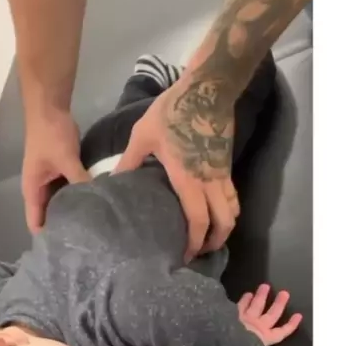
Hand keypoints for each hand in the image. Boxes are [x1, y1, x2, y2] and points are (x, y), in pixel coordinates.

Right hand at [22, 110, 90, 233]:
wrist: (50, 108)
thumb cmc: (50, 136)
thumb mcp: (66, 159)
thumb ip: (80, 180)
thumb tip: (99, 200)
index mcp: (32, 189)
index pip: (35, 221)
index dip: (46, 237)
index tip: (64, 251)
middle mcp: (40, 188)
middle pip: (49, 214)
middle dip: (63, 226)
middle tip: (85, 243)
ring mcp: (51, 178)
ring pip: (61, 201)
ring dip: (73, 210)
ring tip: (92, 228)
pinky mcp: (62, 169)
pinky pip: (70, 188)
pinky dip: (79, 195)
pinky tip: (95, 203)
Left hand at [114, 74, 239, 261]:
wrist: (207, 89)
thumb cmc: (173, 111)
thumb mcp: (143, 135)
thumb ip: (130, 161)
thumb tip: (113, 181)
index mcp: (189, 179)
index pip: (199, 221)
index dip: (195, 243)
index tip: (186, 256)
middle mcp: (210, 181)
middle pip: (224, 222)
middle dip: (216, 242)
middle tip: (201, 252)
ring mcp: (222, 172)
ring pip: (233, 209)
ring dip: (225, 226)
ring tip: (210, 236)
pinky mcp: (227, 162)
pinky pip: (232, 194)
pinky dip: (228, 208)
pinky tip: (215, 209)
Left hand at [238, 284, 301, 345]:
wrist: (225, 343)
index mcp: (263, 339)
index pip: (281, 332)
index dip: (290, 325)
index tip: (298, 316)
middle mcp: (257, 327)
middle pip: (271, 314)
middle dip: (279, 304)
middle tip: (284, 293)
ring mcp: (247, 318)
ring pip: (257, 305)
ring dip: (261, 296)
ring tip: (264, 286)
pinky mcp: (234, 314)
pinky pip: (240, 305)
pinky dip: (243, 300)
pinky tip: (246, 294)